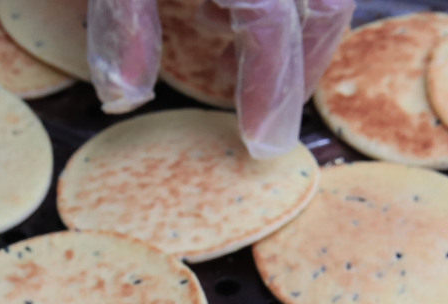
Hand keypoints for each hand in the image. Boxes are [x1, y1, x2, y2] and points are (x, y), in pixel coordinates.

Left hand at [87, 0, 354, 155]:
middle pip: (324, 6)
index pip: (271, 23)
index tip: (263, 145)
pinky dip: (278, 4)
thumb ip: (123, 24)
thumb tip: (123, 98)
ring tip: (244, 63)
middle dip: (303, 67)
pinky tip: (221, 10)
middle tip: (273, 122)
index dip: (270, 89)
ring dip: (294, 32)